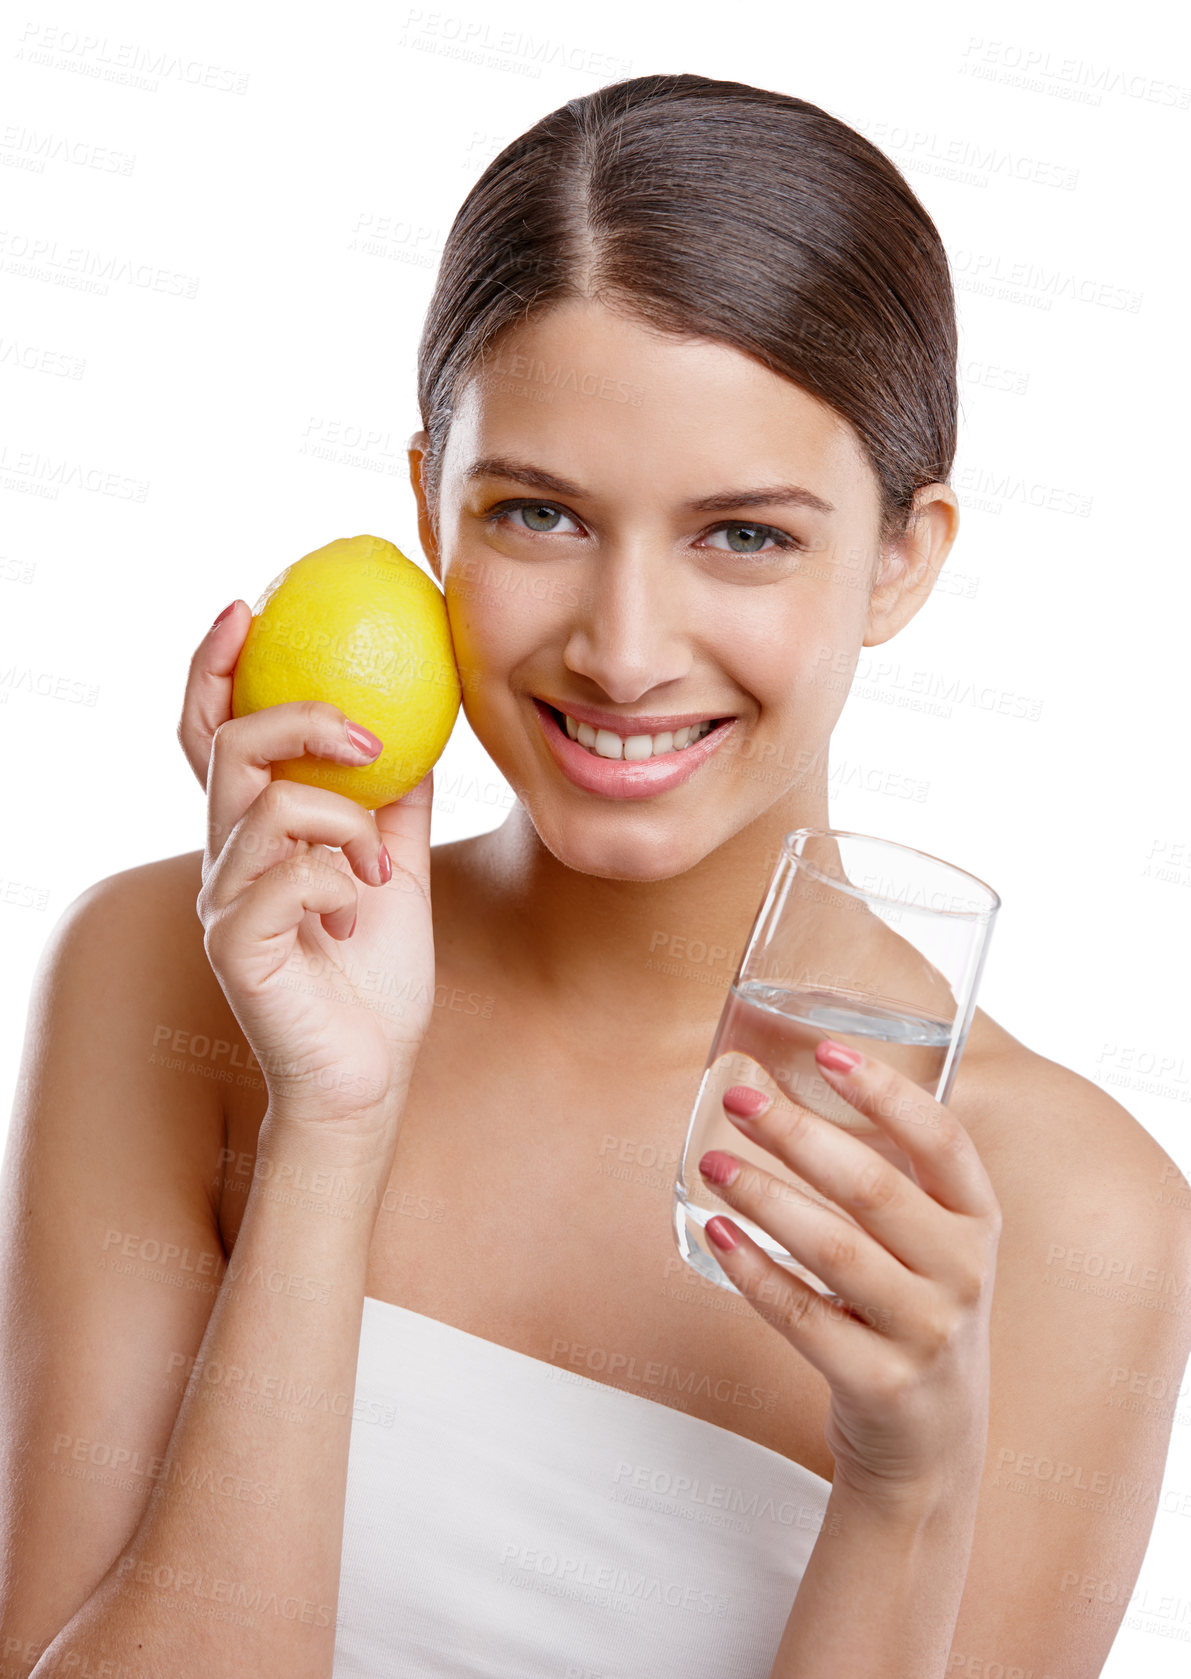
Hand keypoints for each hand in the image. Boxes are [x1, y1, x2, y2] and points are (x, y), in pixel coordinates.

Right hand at [179, 601, 436, 1141]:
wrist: (370, 1071)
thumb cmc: (376, 974)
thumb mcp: (398, 868)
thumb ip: (396, 802)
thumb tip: (421, 726)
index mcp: (257, 834)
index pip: (211, 733)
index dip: (214, 668)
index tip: (244, 606)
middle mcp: (225, 859)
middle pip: (227, 748)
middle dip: (296, 718)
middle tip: (364, 735)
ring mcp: (223, 903)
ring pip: (267, 808)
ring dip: (344, 824)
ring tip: (379, 870)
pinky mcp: (234, 946)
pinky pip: (285, 875)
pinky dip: (337, 878)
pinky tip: (356, 911)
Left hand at [696, 1039, 1001, 1509]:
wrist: (932, 1444)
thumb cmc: (914, 1312)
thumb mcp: (933, 1245)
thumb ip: (891, 1177)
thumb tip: (793, 1088)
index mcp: (977, 1224)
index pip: (943, 1142)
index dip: (887, 1091)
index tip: (826, 1050)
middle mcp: (962, 1275)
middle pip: (874, 1189)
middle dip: (798, 1135)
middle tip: (738, 1099)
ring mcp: (925, 1334)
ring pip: (835, 1251)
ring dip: (765, 1198)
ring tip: (712, 1162)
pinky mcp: (878, 1383)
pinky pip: (802, 1316)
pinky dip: (754, 1271)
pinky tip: (716, 1234)